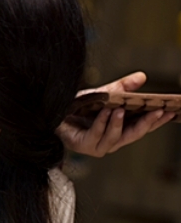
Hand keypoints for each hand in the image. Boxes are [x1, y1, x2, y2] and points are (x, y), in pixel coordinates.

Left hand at [58, 72, 174, 156]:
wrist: (54, 111)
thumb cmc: (78, 106)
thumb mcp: (104, 93)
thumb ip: (122, 87)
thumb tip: (142, 76)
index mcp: (119, 130)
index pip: (143, 127)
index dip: (158, 120)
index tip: (172, 111)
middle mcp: (110, 141)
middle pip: (134, 134)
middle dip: (148, 123)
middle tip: (159, 111)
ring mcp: (96, 146)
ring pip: (115, 138)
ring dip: (119, 123)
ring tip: (122, 109)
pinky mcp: (82, 145)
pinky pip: (96, 135)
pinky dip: (102, 123)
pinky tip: (106, 112)